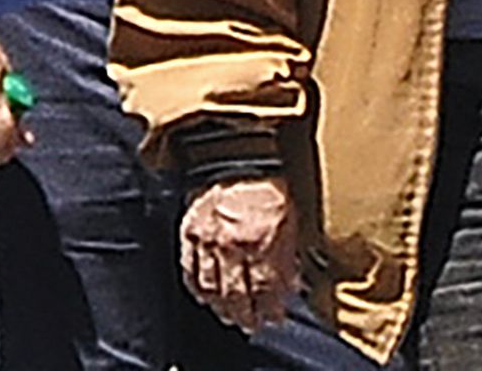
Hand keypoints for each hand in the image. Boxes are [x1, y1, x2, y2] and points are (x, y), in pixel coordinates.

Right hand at [181, 175, 300, 334]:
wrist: (238, 156)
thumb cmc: (270, 184)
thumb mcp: (290, 217)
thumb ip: (288, 255)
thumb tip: (292, 285)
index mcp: (261, 239)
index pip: (265, 289)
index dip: (271, 309)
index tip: (275, 318)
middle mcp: (232, 245)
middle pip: (237, 296)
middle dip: (247, 316)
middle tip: (253, 325)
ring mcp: (207, 241)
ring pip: (212, 289)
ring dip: (222, 309)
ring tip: (231, 317)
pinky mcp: (190, 234)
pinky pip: (191, 272)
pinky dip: (199, 290)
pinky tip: (207, 298)